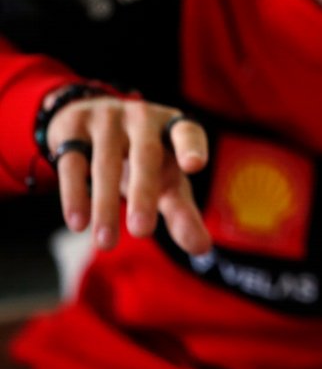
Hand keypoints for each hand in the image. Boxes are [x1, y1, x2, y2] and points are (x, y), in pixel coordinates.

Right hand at [46, 95, 210, 253]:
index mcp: (172, 128)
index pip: (188, 133)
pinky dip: (75, 195)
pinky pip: (72, 163)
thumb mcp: (165, 180)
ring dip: (105, 206)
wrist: (91, 121)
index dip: (191, 147)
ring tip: (106, 245)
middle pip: (146, 156)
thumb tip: (202, 249)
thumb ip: (182, 212)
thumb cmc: (142, 160)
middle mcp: (143, 118)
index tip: (194, 166)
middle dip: (144, 194)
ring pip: (106, 164)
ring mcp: (107, 119)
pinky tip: (78, 224)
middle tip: (142, 232)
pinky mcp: (73, 127)